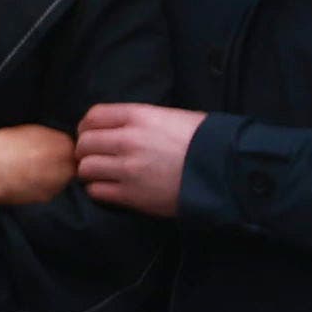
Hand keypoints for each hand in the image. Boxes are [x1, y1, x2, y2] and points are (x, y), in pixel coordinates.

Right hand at [0, 123, 77, 227]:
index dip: (59, 148)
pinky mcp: (48, 200)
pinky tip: (27, 183)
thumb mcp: (26, 131)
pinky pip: (51, 190)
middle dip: (62, 163)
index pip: (72, 146)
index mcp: (61, 143)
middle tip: (41, 162)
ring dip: (54, 176)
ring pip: (63, 179)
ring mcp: (59, 185)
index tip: (47, 149)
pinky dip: (43, 187)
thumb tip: (54, 142)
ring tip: (32, 173)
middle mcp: (66, 165)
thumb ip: (47, 137)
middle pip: (72, 165)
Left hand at [76, 102, 206, 217]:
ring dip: (90, 171)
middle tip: (95, 156)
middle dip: (86, 150)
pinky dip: (99, 190)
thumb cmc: (205, 141)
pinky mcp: (133, 196)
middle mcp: (128, 140)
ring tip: (102, 174)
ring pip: (86, 168)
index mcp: (138, 116)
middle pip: (84, 143)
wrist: (227, 171)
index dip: (87, 126)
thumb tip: (118, 127)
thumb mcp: (171, 117)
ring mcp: (128, 169)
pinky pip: (98, 192)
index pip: (93, 116)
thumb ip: (139, 120)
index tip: (89, 133)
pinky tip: (110, 189)